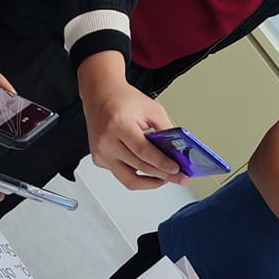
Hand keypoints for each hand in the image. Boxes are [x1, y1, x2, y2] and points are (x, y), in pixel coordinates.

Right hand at [77, 52, 184, 188]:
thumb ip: (166, 130)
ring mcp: (101, 153)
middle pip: (139, 166)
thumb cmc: (124, 100)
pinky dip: (137, 175)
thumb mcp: (152, 109)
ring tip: (165, 178)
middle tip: (180, 177)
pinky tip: (149, 170)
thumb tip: (179, 152)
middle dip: (163, 175)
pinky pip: (122, 175)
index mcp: (118, 124)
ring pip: (129, 179)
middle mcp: (106, 141)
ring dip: (150, 182)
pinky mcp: (99, 160)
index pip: (143, 151)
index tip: (177, 170)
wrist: (100, 95)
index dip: (162, 163)